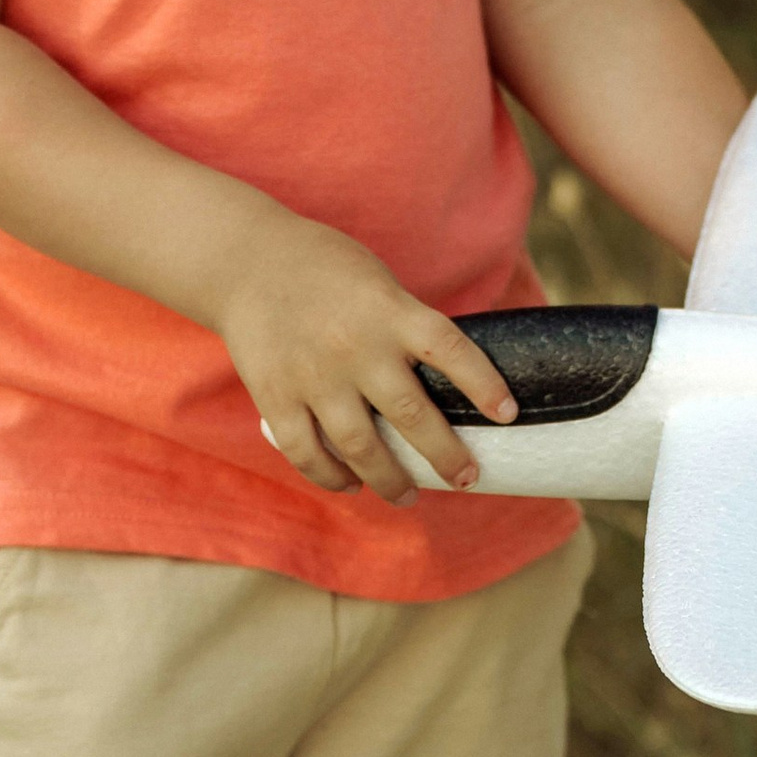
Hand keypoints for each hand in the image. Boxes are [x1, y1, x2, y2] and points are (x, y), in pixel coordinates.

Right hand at [212, 208, 514, 500]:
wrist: (248, 260)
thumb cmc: (328, 270)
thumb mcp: (379, 284)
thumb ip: (407, 328)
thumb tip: (450, 385)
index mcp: (390, 311)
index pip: (450, 350)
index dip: (483, 385)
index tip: (508, 415)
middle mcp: (356, 346)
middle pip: (411, 415)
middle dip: (445, 455)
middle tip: (466, 477)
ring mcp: (314, 375)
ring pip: (360, 446)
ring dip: (390, 479)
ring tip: (408, 495)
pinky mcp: (276, 396)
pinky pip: (308, 451)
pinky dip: (332, 476)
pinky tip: (351, 484)